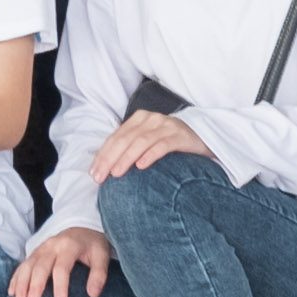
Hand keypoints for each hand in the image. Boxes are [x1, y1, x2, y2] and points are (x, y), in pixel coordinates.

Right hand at [7, 225, 113, 296]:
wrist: (82, 225)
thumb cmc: (92, 244)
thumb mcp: (102, 255)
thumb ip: (99, 274)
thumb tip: (92, 295)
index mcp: (69, 246)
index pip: (62, 268)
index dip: (60, 288)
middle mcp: (52, 245)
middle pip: (40, 267)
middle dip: (34, 288)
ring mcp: (41, 248)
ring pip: (28, 265)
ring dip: (22, 283)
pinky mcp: (35, 252)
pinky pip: (23, 265)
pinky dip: (16, 278)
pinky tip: (12, 292)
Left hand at [93, 108, 212, 184]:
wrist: (204, 140)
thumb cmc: (172, 145)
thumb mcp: (149, 144)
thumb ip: (130, 149)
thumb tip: (106, 170)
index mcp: (139, 119)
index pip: (116, 137)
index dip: (103, 155)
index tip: (93, 174)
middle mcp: (151, 119)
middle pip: (125, 139)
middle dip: (110, 158)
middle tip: (100, 178)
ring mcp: (166, 125)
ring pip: (141, 141)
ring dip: (126, 158)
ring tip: (117, 174)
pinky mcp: (180, 135)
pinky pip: (163, 144)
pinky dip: (150, 154)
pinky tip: (141, 166)